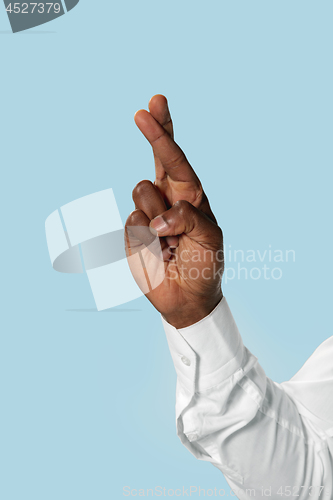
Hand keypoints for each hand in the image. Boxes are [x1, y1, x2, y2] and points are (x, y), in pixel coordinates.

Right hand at [125, 95, 223, 328]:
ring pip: (141, 192)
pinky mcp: (132, 234)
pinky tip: (158, 254)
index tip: (152, 105)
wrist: (188, 298)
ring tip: (170, 241)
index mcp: (190, 195)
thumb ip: (190, 219)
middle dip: (154, 133)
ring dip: (158, 217)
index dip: (164, 132)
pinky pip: (133, 225)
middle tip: (144, 110)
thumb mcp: (211, 238)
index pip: (176, 158)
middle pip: (156, 159)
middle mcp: (167, 198)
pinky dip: (148, 241)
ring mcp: (147, 214)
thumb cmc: (204, 264)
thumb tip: (158, 217)